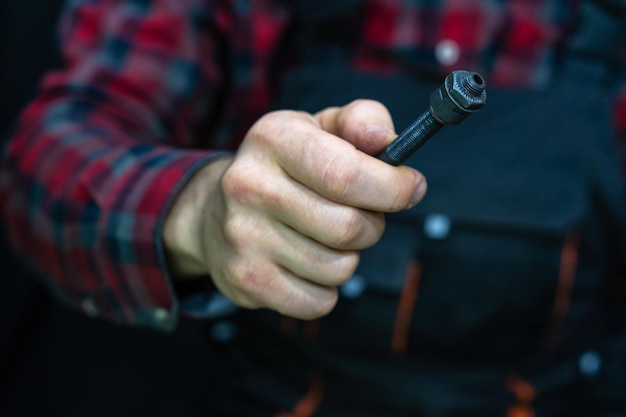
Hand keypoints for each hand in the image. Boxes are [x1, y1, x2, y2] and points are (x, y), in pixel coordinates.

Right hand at [164, 99, 426, 318]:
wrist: (213, 212)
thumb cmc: (286, 168)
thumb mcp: (320, 128)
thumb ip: (361, 120)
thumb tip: (386, 140)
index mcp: (274, 139)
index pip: (347, 175)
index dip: (393, 188)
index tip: (411, 188)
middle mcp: (250, 185)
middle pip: (349, 228)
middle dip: (373, 226)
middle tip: (363, 215)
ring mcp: (243, 236)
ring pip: (338, 269)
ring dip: (349, 258)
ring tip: (327, 238)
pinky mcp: (245, 279)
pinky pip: (318, 302)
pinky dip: (327, 289)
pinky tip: (308, 265)